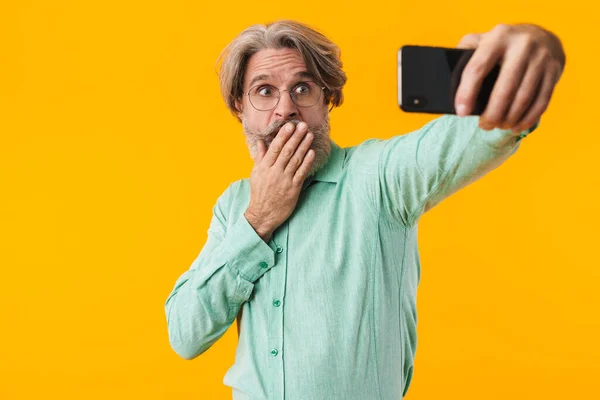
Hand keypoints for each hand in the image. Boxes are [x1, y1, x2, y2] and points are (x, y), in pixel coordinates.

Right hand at [244, 121, 314, 241]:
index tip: (290, 126)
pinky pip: (301, 173)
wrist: (263, 214)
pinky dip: (307, 162)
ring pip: (295, 160)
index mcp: (264, 168)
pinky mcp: (293, 189)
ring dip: (303, 146)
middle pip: (287, 151)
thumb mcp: (256, 174)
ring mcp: (284, 181)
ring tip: (309, 135)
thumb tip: (261, 142)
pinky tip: (311, 153)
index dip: (283, 136)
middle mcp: (274, 172)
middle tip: (303, 126)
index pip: (275, 148)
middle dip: (296, 137)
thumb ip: (260, 157)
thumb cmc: (259, 193)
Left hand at [454, 23, 565, 132]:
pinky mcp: (554, 71)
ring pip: (523, 98)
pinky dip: (527, 119)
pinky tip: (516, 126)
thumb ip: (463, 55)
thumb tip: (448, 84)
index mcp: (497, 37)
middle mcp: (522, 45)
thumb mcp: (480, 41)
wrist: (540, 36)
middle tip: (484, 125)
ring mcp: (541, 58)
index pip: (477, 68)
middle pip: (504, 89)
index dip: (467, 93)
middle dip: (492, 114)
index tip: (461, 113)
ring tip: (498, 126)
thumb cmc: (500, 46)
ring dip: (509, 119)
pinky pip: (541, 101)